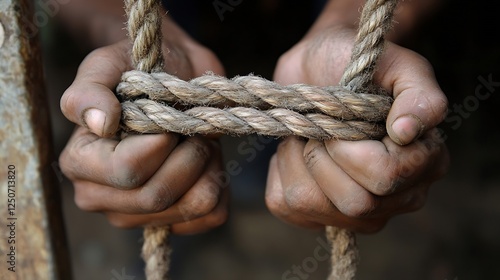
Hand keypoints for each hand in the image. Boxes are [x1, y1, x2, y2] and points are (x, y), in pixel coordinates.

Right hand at [59, 17, 227, 234]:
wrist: (177, 78)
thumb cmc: (139, 70)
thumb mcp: (108, 65)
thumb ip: (91, 90)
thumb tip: (99, 123)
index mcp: (80, 164)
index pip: (127, 171)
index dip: (161, 142)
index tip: (169, 116)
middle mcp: (104, 198)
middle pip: (158, 196)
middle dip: (189, 153)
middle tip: (191, 125)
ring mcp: (140, 216)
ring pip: (193, 206)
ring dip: (208, 165)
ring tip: (198, 140)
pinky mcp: (177, 222)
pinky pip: (213, 214)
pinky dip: (220, 181)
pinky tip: (206, 161)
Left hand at [266, 25, 448, 232]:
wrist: (315, 70)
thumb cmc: (355, 63)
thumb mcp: (395, 64)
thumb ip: (418, 94)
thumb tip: (406, 132)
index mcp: (425, 163)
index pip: (386, 177)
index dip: (350, 148)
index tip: (340, 117)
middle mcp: (398, 198)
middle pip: (354, 203)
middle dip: (322, 155)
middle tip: (320, 126)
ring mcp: (359, 214)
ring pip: (313, 205)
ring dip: (296, 159)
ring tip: (307, 134)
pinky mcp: (317, 215)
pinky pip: (287, 206)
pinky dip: (279, 170)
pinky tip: (295, 151)